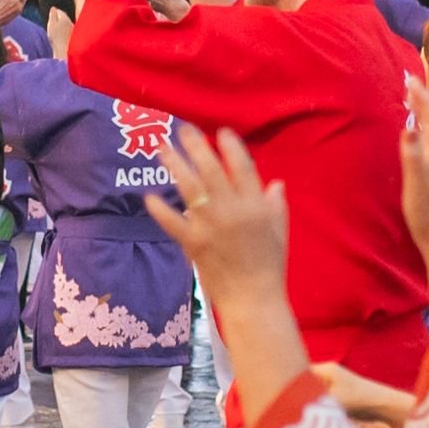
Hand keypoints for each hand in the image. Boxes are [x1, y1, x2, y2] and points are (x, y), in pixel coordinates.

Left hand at [142, 121, 288, 298]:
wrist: (253, 298)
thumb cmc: (269, 264)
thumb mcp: (280, 230)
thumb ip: (276, 204)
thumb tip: (274, 182)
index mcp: (256, 205)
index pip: (242, 166)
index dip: (230, 146)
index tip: (221, 132)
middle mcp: (232, 210)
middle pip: (211, 170)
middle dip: (196, 146)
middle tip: (183, 129)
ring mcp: (210, 226)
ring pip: (189, 188)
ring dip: (174, 165)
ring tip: (162, 148)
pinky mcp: (194, 243)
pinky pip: (172, 222)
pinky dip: (159, 209)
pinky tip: (148, 196)